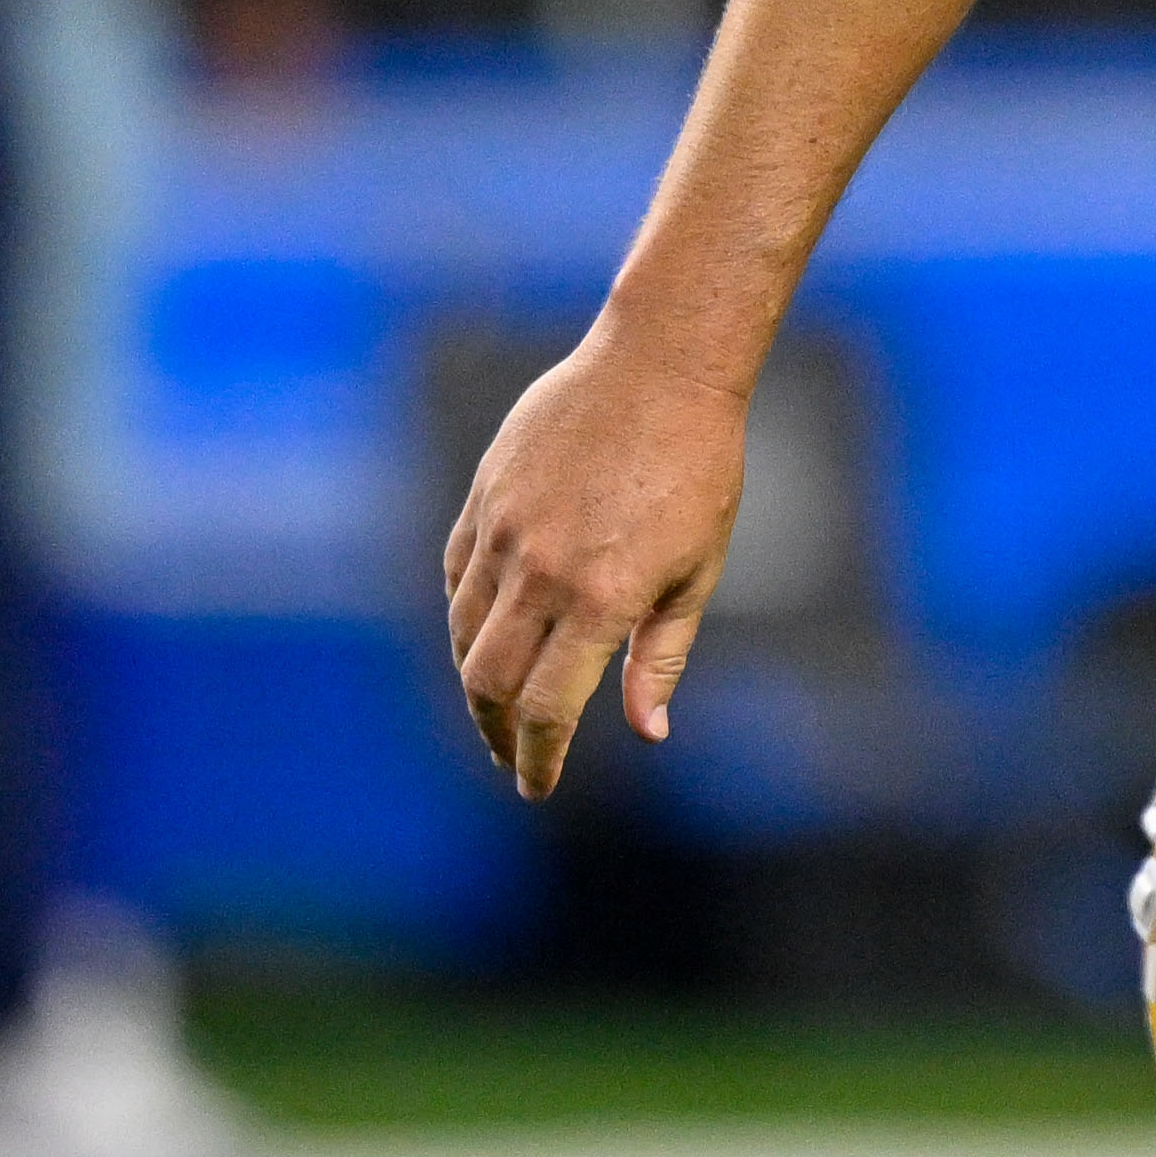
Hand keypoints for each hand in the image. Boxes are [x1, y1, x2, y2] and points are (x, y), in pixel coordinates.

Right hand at [440, 324, 749, 798]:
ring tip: (499, 707)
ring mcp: (503, 530)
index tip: (538, 788)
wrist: (659, 369)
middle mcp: (540, 570)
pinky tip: (487, 637)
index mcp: (601, 598)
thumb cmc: (698, 473)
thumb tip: (647, 733)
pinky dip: (465, 619)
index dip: (538, 759)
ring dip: (476, 683)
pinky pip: (457, 576)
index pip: (547, 708)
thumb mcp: (696, 574)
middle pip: (488, 683)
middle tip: (514, 757)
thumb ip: (661, 658)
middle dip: (497, 734)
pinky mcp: (484, 496)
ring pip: (463, 632)